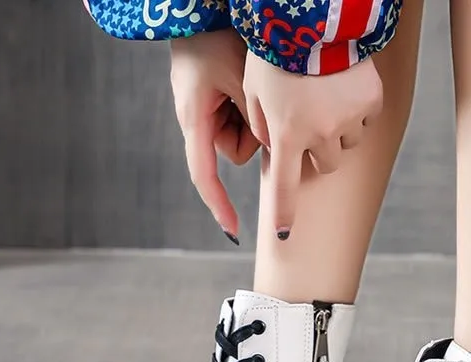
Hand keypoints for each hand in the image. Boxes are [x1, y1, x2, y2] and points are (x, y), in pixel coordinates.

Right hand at [171, 29, 259, 240]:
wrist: (201, 3)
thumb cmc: (217, 35)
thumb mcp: (240, 78)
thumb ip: (257, 117)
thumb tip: (276, 147)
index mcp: (195, 119)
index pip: (205, 176)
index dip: (219, 205)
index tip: (234, 230)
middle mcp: (198, 119)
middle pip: (236, 149)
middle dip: (252, 132)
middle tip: (253, 95)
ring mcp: (207, 107)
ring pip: (244, 132)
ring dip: (254, 113)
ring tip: (249, 77)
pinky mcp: (216, 96)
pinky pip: (243, 112)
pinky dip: (250, 101)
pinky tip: (247, 75)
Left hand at [243, 51, 382, 239]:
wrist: (315, 15)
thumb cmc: (276, 49)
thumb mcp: (253, 89)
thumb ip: (261, 125)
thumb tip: (273, 147)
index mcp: (287, 135)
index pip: (284, 188)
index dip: (284, 214)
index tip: (284, 235)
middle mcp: (321, 135)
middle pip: (325, 165)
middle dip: (316, 150)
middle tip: (308, 123)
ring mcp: (350, 119)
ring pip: (347, 143)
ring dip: (337, 130)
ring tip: (325, 97)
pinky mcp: (371, 100)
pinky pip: (365, 117)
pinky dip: (355, 108)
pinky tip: (343, 84)